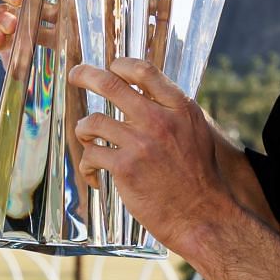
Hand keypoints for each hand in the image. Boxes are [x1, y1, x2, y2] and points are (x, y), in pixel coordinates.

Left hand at [68, 57, 236, 253]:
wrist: (203, 214)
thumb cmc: (199, 177)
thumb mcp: (196, 133)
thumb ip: (173, 112)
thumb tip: (146, 95)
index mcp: (181, 108)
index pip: (144, 71)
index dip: (121, 65)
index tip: (111, 67)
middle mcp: (160, 120)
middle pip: (110, 85)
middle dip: (85, 75)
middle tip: (76, 74)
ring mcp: (141, 143)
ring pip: (93, 122)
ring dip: (84, 130)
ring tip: (88, 139)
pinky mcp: (126, 168)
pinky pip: (91, 155)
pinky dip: (88, 165)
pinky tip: (94, 175)